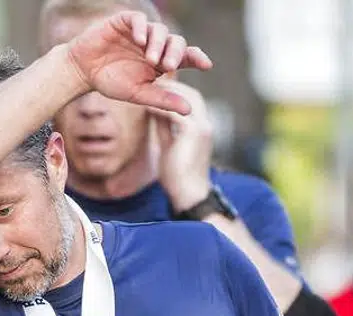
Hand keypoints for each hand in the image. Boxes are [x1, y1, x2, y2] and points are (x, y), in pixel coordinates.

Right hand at [64, 11, 212, 115]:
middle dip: (175, 52)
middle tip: (169, 65)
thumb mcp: (139, 94)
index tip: (206, 65)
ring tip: (151, 59)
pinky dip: (142, 28)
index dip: (196, 57)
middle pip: (176, 41)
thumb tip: (189, 110)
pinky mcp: (125, 22)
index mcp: (162, 61)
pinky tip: (140, 41)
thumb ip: (163, 99)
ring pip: (159, 30)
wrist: (83, 71)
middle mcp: (155, 44)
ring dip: (158, 44)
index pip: (185, 56)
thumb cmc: (112, 82)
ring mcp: (141, 32)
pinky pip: (138, 19)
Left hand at [149, 80, 214, 210]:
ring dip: (168, 93)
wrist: (189, 195)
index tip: (156, 88)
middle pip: (192, 94)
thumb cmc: (177, 174)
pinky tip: (147, 105)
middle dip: (173, 87)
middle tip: (151, 84)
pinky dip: (162, 107)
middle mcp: (205, 124)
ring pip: (187, 98)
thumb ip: (164, 126)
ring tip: (149, 90)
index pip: (191, 100)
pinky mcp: (194, 134)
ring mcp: (202, 128)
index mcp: (201, 127)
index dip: (175, 92)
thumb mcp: (169, 144)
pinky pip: (176, 112)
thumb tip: (153, 109)